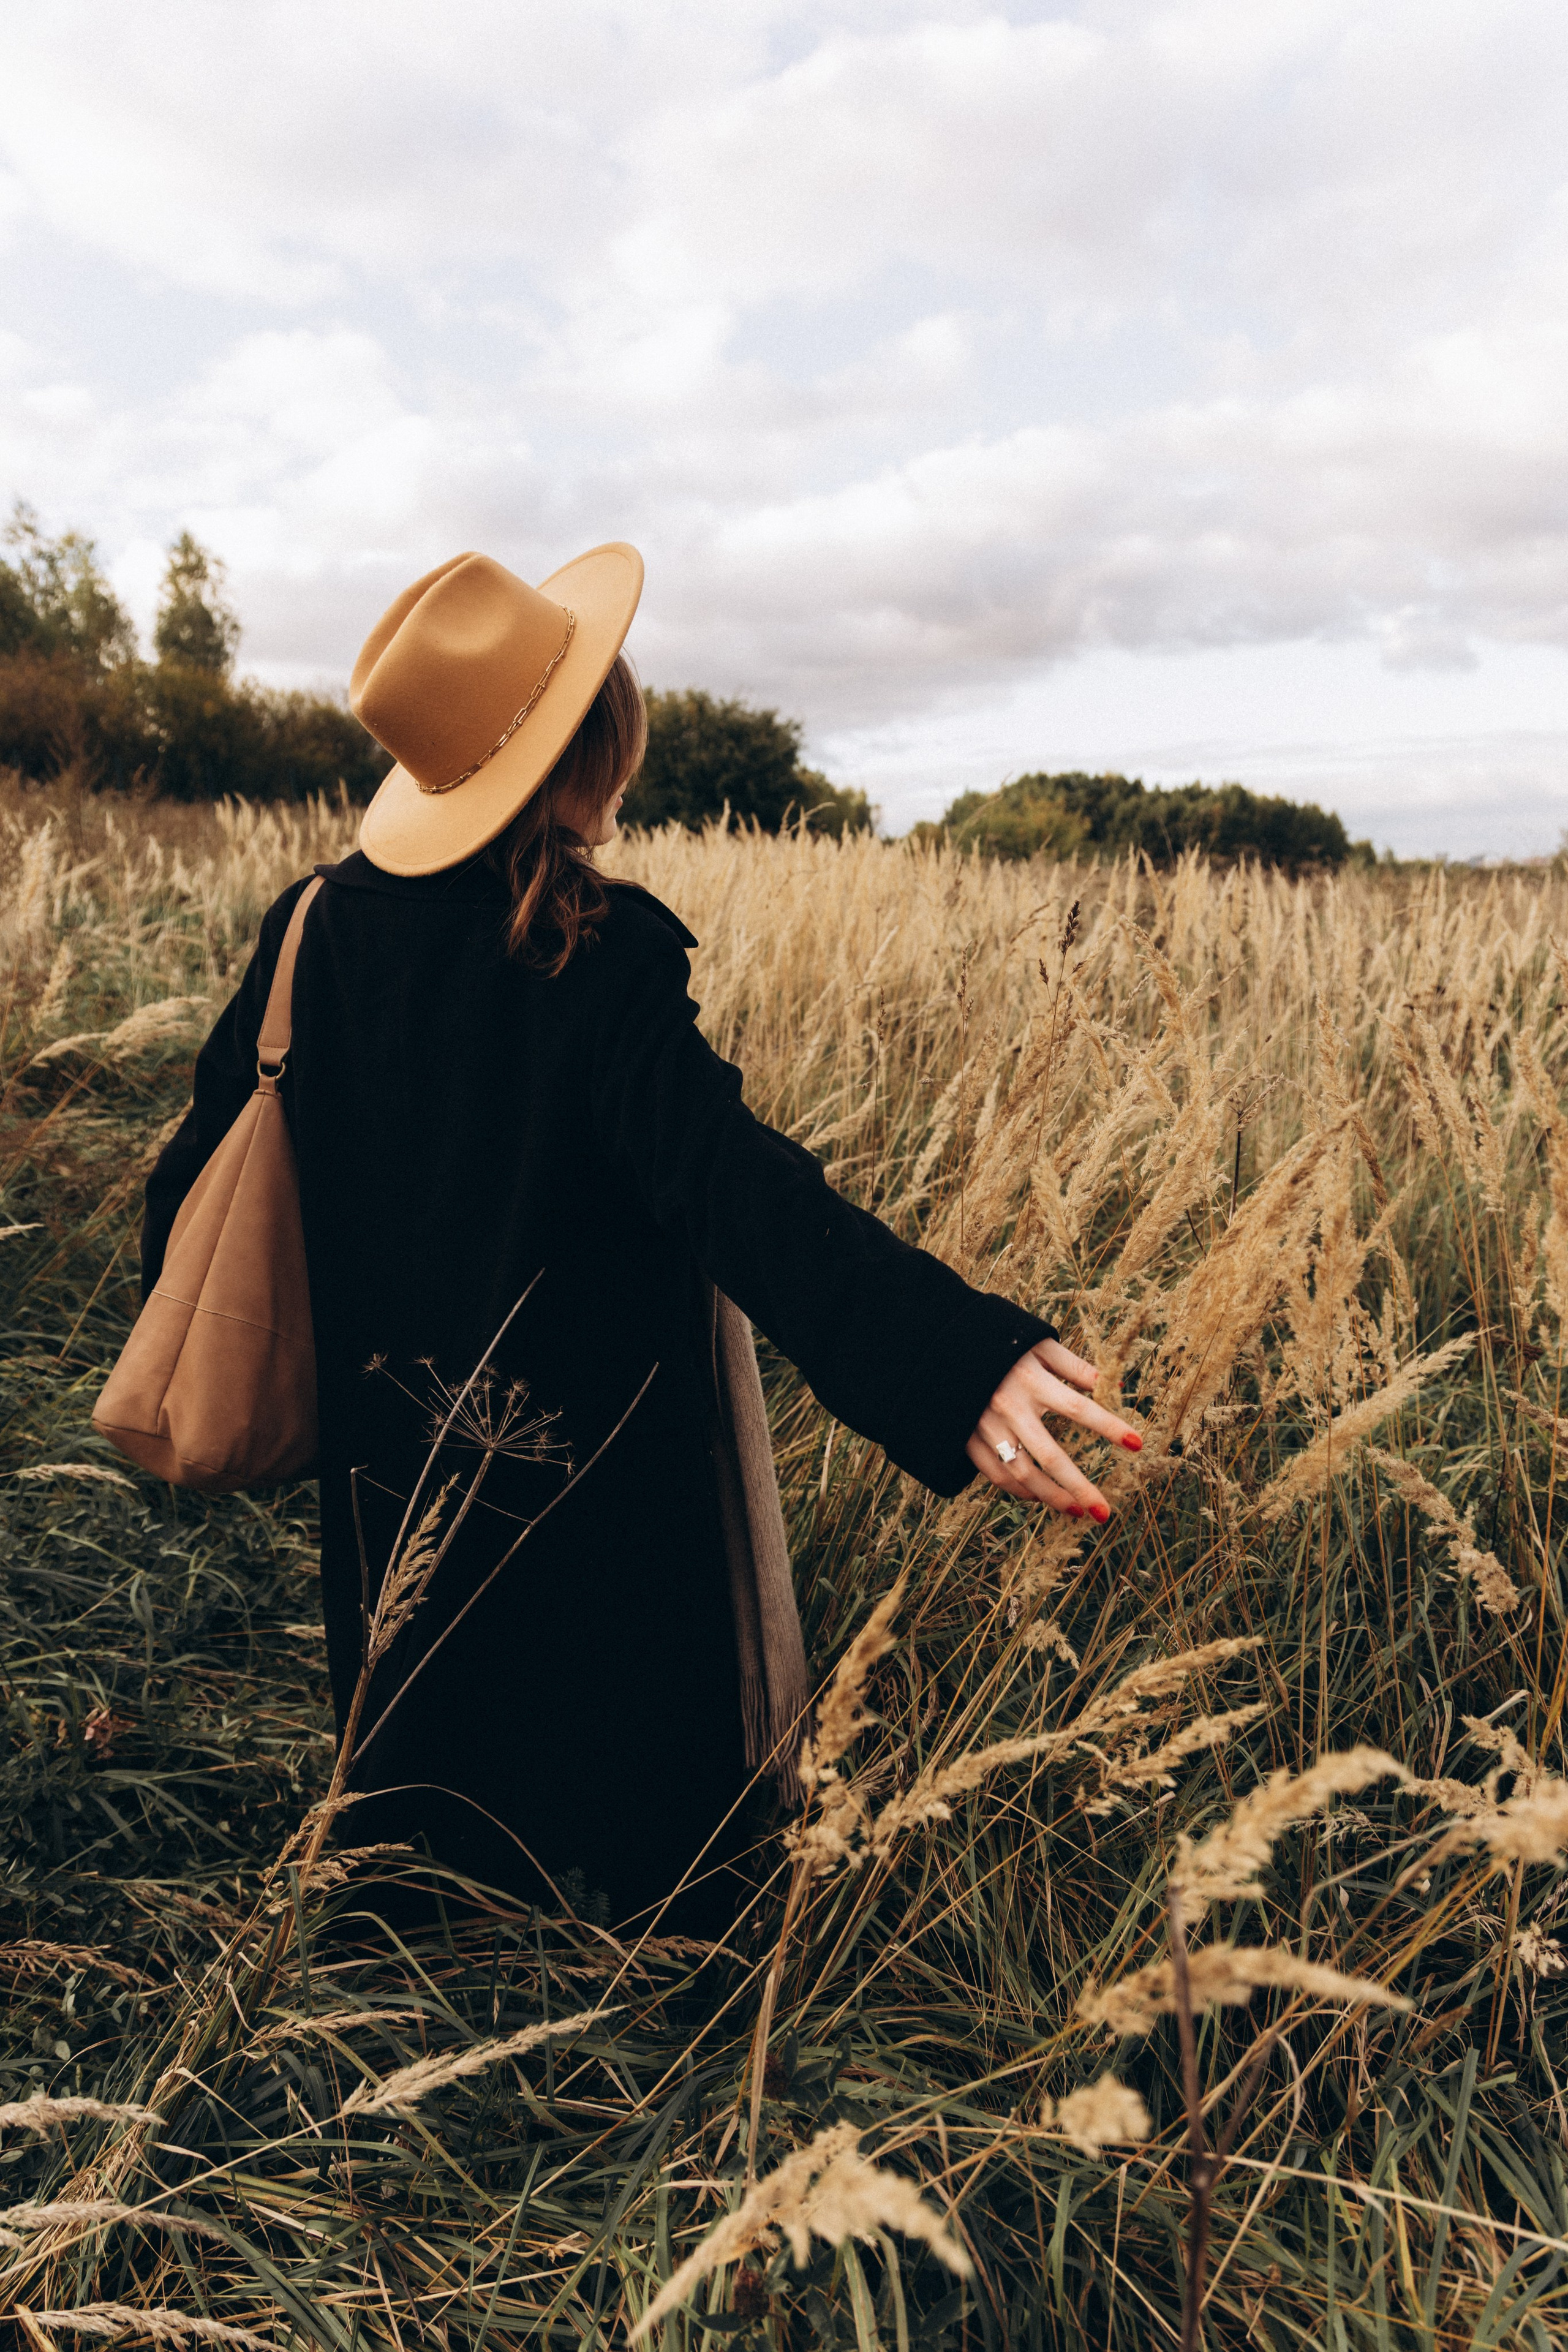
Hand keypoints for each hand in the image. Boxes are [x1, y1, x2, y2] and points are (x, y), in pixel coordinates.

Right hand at [965, 1338, 1141, 1518]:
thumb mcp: (1039, 1344)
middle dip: (1079, 1486)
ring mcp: (986, 1427)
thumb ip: (1075, 1366)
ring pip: (1021, 1473)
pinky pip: (995, 1475)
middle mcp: (1009, 1407)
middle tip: (1104, 1512)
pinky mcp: (967, 1439)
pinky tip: (1038, 1497)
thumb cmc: (999, 1342)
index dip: (1109, 1426)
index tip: (1137, 1444)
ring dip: (1050, 1497)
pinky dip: (1018, 1491)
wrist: (941, 1347)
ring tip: (1076, 1510)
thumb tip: (1113, 1386)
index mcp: (1031, 1380)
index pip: (1078, 1408)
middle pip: (1050, 1456)